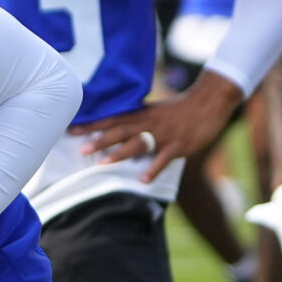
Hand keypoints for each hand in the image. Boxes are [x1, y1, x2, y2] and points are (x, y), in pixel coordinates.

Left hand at [76, 74, 244, 179]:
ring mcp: (164, 134)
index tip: (73, 130)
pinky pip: (164, 158)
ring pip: (138, 143)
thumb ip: (137, 119)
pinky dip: (154, 168)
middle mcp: (149, 123)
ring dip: (120, 153)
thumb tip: (117, 127)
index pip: (113, 119)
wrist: (209, 102)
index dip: (93, 125)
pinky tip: (143, 179)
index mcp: (142, 115)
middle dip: (101, 140)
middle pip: (120, 131)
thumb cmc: (181, 108)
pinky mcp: (179, 145)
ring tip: (103, 164)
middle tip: (82, 149)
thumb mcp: (155, 110)